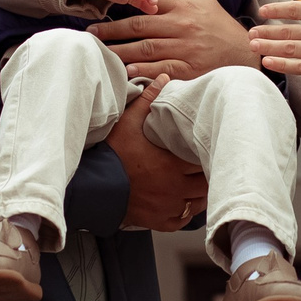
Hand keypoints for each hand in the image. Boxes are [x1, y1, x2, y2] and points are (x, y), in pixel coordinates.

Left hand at [93, 0, 256, 79]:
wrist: (245, 52)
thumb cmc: (220, 25)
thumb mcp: (204, 0)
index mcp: (182, 7)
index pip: (146, 2)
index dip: (121, 3)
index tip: (102, 6)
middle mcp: (182, 26)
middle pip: (139, 26)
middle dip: (111, 30)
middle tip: (91, 34)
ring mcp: (185, 48)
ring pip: (145, 48)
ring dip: (120, 51)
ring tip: (101, 52)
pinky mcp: (189, 69)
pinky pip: (161, 69)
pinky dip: (143, 70)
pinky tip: (127, 70)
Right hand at [104, 75, 207, 232]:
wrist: (93, 187)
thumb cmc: (111, 153)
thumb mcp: (128, 123)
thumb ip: (148, 100)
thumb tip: (164, 79)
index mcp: (173, 164)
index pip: (204, 159)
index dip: (207, 152)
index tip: (206, 145)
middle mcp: (175, 188)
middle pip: (205, 182)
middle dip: (207, 172)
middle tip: (208, 163)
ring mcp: (169, 207)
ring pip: (198, 202)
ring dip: (200, 192)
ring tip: (198, 181)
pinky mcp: (160, 221)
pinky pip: (182, 219)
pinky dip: (185, 211)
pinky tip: (183, 201)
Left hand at [249, 0, 300, 82]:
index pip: (297, 8)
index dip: (278, 9)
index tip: (262, 11)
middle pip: (288, 30)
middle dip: (267, 31)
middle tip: (250, 33)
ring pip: (291, 48)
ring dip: (269, 46)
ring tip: (252, 46)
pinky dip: (284, 66)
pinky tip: (268, 63)